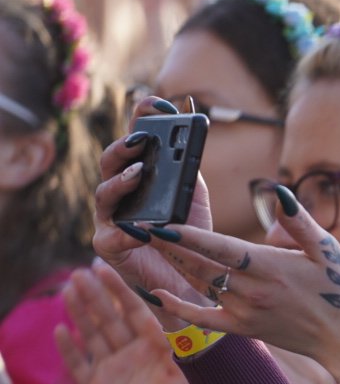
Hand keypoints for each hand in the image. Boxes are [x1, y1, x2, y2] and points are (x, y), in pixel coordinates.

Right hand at [55, 259, 201, 383]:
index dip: (123, 291)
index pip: (138, 312)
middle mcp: (134, 355)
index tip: (108, 268)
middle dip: (98, 295)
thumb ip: (183, 346)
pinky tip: (61, 330)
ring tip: (70, 289)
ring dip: (81, 313)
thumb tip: (187, 313)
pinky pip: (80, 365)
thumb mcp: (189, 377)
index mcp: (158, 348)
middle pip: (112, 318)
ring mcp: (113, 370)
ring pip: (94, 335)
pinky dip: (70, 349)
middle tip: (83, 272)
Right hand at [92, 96, 215, 328]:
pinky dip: (127, 233)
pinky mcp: (108, 247)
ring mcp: (110, 218)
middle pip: (111, 161)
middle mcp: (119, 191)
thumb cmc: (189, 235)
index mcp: (138, 174)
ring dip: (120, 182)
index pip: (134, 138)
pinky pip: (112, 237)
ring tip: (138, 173)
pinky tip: (142, 230)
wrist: (191, 280)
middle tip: (140, 138)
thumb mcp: (191, 198)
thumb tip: (188, 144)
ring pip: (104, 194)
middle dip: (123, 147)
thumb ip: (187, 171)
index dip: (141, 117)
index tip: (157, 102)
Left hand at [128, 186, 339, 383]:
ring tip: (146, 245)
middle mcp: (252, 291)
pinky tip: (158, 293)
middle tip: (136, 227)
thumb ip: (299, 222)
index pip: (218, 248)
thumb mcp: (329, 251)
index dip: (186, 235)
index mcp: (270, 267)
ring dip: (171, 265)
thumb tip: (278, 192)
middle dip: (167, 245)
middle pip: (199, 264)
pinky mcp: (243, 329)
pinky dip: (179, 307)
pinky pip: (203, 319)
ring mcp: (245, 312)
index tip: (159, 222)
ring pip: (198, 285)